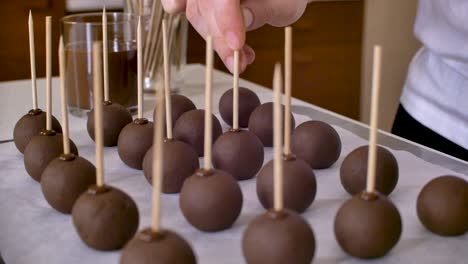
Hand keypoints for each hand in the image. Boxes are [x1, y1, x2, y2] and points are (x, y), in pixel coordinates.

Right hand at [162, 0, 307, 72]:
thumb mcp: (286, 5)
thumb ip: (263, 10)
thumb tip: (241, 17)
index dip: (227, 19)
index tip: (237, 44)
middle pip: (206, 4)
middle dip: (220, 38)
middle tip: (237, 63)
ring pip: (196, 10)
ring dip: (214, 40)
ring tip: (239, 59)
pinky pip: (185, 1)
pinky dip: (177, 5)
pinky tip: (174, 6)